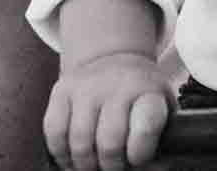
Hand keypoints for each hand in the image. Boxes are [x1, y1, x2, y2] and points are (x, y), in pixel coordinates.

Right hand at [43, 51, 171, 170]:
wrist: (113, 58)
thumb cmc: (140, 96)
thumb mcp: (162, 112)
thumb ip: (159, 143)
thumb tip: (148, 169)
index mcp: (148, 92)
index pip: (147, 126)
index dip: (140, 153)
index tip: (136, 159)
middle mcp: (118, 84)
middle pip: (109, 143)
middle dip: (111, 166)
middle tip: (114, 167)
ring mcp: (87, 85)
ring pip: (80, 142)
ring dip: (86, 164)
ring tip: (94, 164)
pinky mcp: (62, 89)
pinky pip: (54, 132)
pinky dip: (61, 152)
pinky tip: (72, 156)